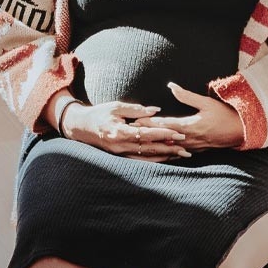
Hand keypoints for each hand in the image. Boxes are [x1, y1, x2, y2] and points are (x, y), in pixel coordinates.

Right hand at [64, 100, 189, 160]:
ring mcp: (120, 154)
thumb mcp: (116, 107)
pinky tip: (166, 158)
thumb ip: (137, 110)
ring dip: (165, 157)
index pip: (147, 134)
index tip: (179, 133)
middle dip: (169, 148)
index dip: (164, 134)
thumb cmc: (99, 113)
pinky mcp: (120, 157)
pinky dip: (154, 160)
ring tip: (181, 155)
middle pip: (150, 149)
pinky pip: (140, 161)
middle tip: (187, 149)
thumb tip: (156, 110)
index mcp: (120, 132)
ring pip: (147, 158)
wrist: (81, 127)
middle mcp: (121, 146)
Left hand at [132, 82, 244, 150]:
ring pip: (169, 148)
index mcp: (190, 126)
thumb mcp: (206, 103)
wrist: (241, 131)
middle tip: (131, 133)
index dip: (149, 123)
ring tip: (140, 142)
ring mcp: (192, 147)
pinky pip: (177, 154)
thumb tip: (171, 86)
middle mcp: (189, 139)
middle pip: (163, 137)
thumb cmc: (224, 114)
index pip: (165, 124)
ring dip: (154, 144)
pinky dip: (166, 153)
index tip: (136, 121)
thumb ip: (187, 96)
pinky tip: (157, 154)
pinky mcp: (196, 151)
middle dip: (147, 135)